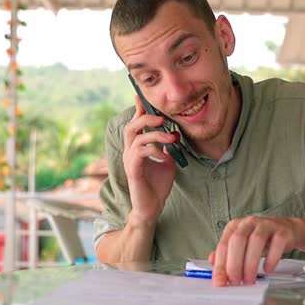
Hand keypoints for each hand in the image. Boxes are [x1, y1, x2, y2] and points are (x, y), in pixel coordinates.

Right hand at [122, 95, 179, 224]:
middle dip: (146, 117)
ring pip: (136, 138)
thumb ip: (168, 148)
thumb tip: (174, 134)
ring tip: (171, 137)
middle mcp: (131, 152)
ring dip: (154, 134)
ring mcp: (130, 161)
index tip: (142, 96)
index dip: (139, 110)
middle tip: (162, 117)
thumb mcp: (168, 162)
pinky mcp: (133, 171)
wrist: (153, 207)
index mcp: (138, 148)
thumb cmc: (158, 185)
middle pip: (132, 127)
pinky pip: (139, 154)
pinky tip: (164, 155)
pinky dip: (153, 150)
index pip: (136, 124)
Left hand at [209, 216, 299, 285]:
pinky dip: (271, 259)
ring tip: (250, 280)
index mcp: (235, 226)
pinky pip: (276, 244)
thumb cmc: (261, 239)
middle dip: (234, 264)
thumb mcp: (241, 244)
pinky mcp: (282, 232)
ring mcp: (267, 225)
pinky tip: (267, 269)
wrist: (288, 230)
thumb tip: (213, 263)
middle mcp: (249, 223)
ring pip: (255, 241)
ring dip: (250, 264)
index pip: (223, 245)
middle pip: (238, 240)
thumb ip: (227, 253)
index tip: (220, 282)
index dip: (220, 265)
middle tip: (235, 282)